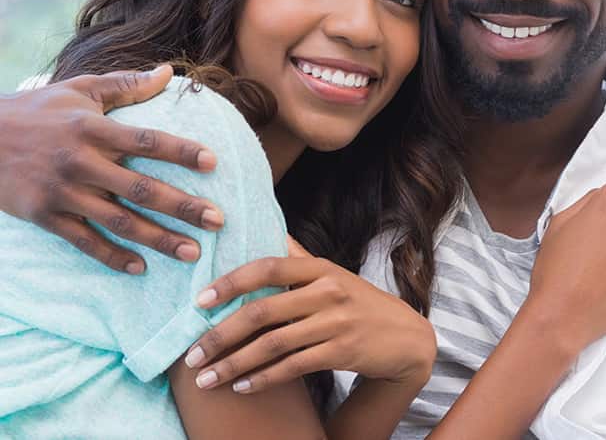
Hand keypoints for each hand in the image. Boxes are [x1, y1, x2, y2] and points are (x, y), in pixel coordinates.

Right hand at [0, 65, 221, 273]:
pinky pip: (84, 241)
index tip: (212, 162)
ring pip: (118, 221)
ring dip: (158, 238)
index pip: (146, 140)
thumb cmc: (36, 110)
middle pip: (141, 188)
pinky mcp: (45, 216)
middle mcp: (81, 162)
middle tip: (218, 220)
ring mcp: (63, 192)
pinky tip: (140, 267)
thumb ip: (126, 84)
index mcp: (93, 129)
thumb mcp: (80, 89)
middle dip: (182, 207)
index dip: (181, 151)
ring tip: (192, 252)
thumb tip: (167, 71)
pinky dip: (112, 256)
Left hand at [184, 238, 436, 394]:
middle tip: (192, 355)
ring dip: (234, 364)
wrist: (404, 336)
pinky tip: (241, 387)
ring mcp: (336, 322)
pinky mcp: (342, 352)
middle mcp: (327, 291)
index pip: (268, 268)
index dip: (232, 282)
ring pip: (273, 345)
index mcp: (320, 268)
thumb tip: (266, 228)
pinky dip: (263, 379)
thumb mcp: (332, 273)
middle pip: (263, 311)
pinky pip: (293, 367)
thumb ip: (297, 256)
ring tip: (206, 379)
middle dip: (221, 334)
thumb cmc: (357, 301)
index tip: (199, 300)